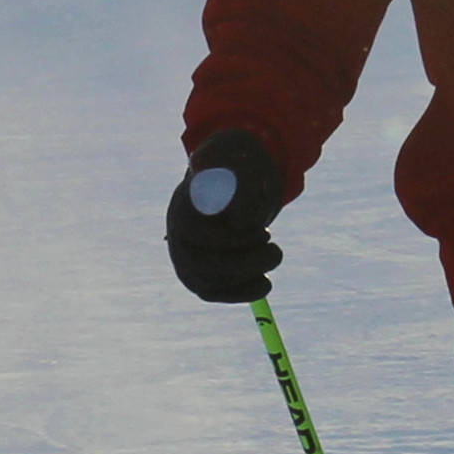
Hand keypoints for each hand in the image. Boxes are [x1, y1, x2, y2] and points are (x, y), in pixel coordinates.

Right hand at [165, 129, 284, 301]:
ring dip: (247, 275)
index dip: (236, 240)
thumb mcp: (244, 160)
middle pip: (203, 264)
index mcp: (184, 205)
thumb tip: (242, 220)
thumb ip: (245, 181)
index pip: (201, 234)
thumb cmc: (237, 167)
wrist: (227, 179)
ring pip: (209, 282)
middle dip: (247, 263)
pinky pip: (214, 293)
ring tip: (273, 254)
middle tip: (276, 249)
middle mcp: (177, 234)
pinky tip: (264, 283)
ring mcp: (184, 257)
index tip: (265, 231)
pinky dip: (241, 292)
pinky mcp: (197, 275)